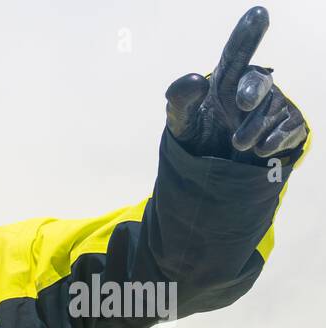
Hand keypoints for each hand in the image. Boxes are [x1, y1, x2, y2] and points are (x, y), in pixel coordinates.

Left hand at [164, 6, 307, 162]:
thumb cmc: (198, 137)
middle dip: (253, 89)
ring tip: (238, 144)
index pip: (235, 54)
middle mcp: (250, 88)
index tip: (258, 13)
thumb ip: (180, 102)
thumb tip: (195, 80)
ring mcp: (271, 106)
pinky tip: (260, 150)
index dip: (246, 35)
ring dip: (254, 127)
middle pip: (258, 79)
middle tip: (242, 104)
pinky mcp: (287, 126)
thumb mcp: (181, 124)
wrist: (215, 171)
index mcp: (225, 81)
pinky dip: (273, 139)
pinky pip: (288, 127)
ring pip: (272, 107)